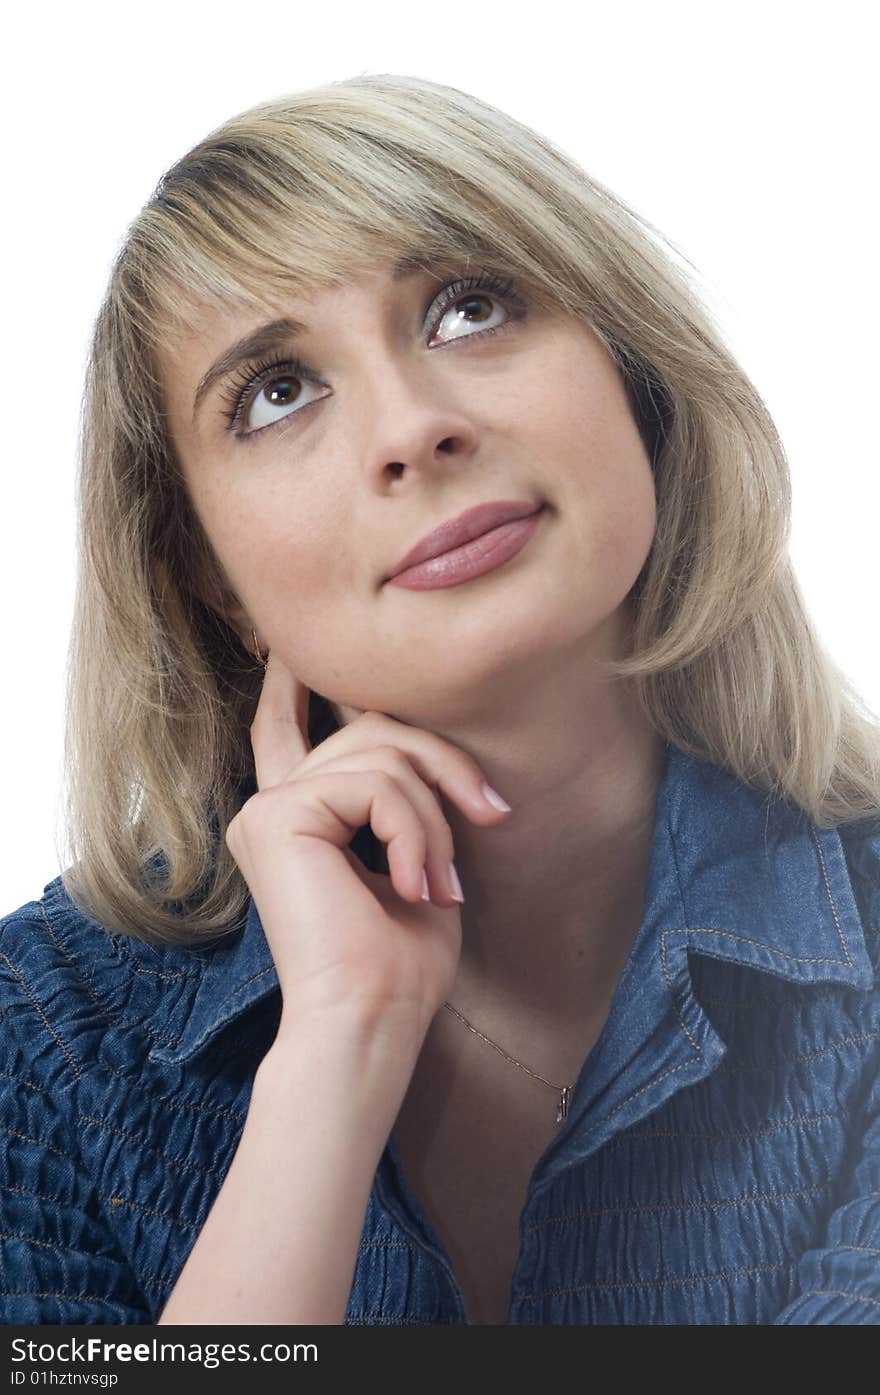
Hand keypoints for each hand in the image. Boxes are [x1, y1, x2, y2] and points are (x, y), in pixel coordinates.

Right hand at [224, 654, 511, 1043]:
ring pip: (382, 752)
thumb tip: (423, 746)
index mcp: (297, 821)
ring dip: (435, 816)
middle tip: (494, 814)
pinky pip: (375, 785)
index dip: (290, 685)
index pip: (286, 731)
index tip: (289, 647)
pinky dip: (416, 832)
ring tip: (441, 885)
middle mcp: (272, 807)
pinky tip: (416, 888)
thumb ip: (405, 802)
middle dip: (444, 765)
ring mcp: (268, 809)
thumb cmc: (399, 966)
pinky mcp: (276, 815)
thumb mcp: (418, 861)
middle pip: (373, 730)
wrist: (370, 1023)